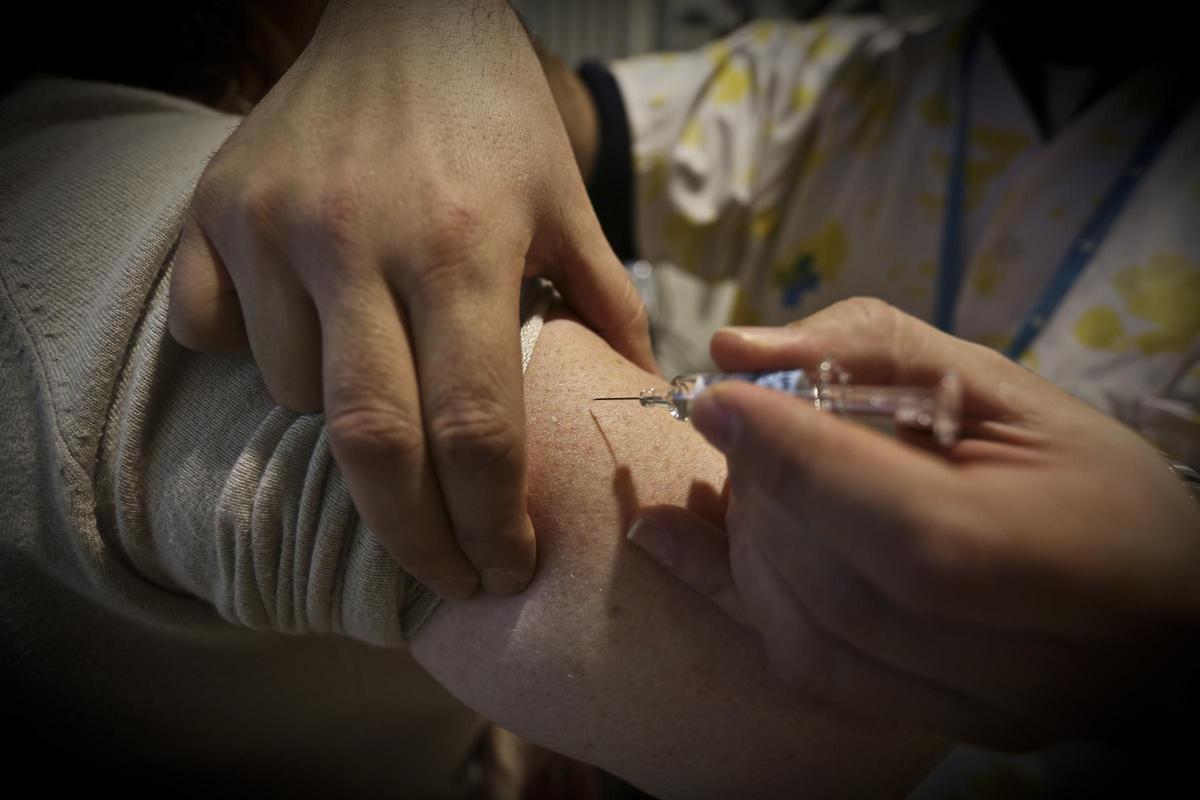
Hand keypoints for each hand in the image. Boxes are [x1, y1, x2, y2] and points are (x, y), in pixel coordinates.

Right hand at [167, 1, 654, 598]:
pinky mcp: (212, 210)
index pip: (473, 430)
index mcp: (463, 246)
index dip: (491, 521)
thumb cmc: (495, 112)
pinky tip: (307, 333)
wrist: (402, 9)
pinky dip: (260, 356)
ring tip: (390, 392)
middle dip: (415, 537)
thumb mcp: (568, 200)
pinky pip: (213, 332)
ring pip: (295, 394)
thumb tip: (640, 396)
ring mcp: (272, 226)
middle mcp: (357, 241)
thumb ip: (608, 301)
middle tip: (450, 576)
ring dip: (346, 423)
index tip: (506, 567)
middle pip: (373, 446)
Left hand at [626, 298, 1199, 747]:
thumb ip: (873, 351)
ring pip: (817, 645)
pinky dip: (732, 598)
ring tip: (743, 477)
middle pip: (848, 593)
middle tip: (737, 428)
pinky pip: (807, 675)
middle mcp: (1037, 669)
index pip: (908, 531)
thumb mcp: (1001, 385)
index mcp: (1073, 563)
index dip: (797, 462)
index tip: (719, 398)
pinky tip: (666, 538)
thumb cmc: (1085, 473)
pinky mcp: (937, 729)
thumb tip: (732, 350)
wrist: (1158, 586)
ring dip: (748, 548)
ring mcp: (983, 715)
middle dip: (766, 498)